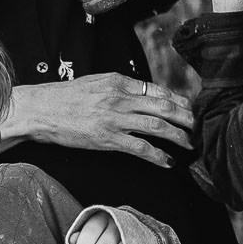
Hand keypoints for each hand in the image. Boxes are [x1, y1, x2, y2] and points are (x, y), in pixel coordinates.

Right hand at [5, 75, 191, 166]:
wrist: (41, 110)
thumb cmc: (65, 97)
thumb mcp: (96, 82)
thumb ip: (120, 88)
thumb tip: (144, 95)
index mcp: (118, 81)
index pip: (157, 90)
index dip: (177, 101)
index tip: (190, 108)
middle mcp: (120, 98)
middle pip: (164, 107)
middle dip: (186, 118)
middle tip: (201, 126)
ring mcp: (115, 119)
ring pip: (157, 127)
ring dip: (178, 137)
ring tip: (190, 145)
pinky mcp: (108, 139)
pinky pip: (140, 148)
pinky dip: (158, 156)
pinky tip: (168, 162)